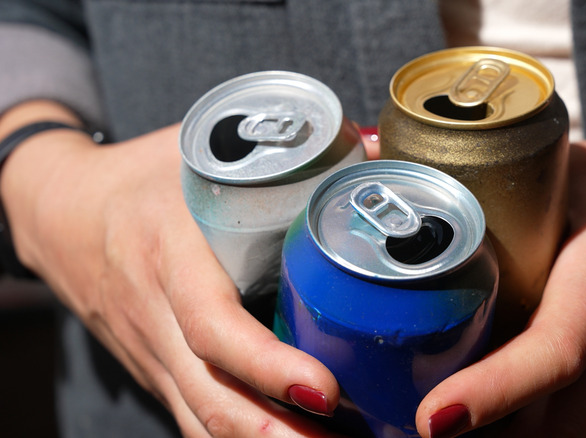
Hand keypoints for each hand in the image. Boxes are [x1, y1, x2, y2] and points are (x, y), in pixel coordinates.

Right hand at [1, 102, 341, 436]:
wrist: (60, 214)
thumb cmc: (140, 180)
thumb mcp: (198, 152)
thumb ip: (283, 151)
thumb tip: (376, 146)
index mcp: (168, 255)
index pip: (211, 326)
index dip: (266, 365)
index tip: (324, 390)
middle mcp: (155, 316)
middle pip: (211, 398)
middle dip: (279, 435)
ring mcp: (151, 353)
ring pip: (201, 420)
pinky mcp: (156, 370)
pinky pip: (193, 416)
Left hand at [414, 103, 585, 436]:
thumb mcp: (577, 168)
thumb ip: (495, 172)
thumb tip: (390, 150)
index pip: (555, 353)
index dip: (493, 390)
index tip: (435, 416)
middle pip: (549, 427)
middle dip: (479, 437)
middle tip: (404, 424)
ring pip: (559, 437)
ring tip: (433, 421)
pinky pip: (573, 429)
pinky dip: (524, 433)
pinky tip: (480, 418)